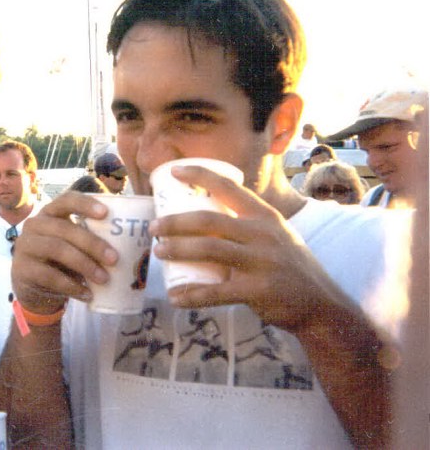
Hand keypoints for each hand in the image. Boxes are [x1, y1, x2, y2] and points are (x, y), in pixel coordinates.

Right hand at [11, 192, 118, 313]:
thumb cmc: (60, 262)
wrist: (34, 289)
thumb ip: (89, 239)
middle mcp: (35, 225)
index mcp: (50, 213)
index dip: (85, 204)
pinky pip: (49, 276)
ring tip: (104, 279)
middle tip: (114, 259)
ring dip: (84, 265)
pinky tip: (87, 294)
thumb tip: (129, 243)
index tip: (106, 213)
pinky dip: (71, 286)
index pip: (66, 200)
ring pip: (57, 249)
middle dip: (92, 243)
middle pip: (65, 229)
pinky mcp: (22, 269)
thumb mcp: (72, 245)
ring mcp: (25, 246)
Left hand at [150, 165, 347, 333]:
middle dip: (176, 222)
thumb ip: (247, 225)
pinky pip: (216, 292)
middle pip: (210, 220)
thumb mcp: (276, 236)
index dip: (201, 175)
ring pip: (209, 250)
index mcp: (266, 216)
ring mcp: (262, 262)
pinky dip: (192, 294)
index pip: (230, 187)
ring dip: (178, 251)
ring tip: (159, 253)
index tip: (175, 170)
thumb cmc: (290, 267)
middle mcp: (264, 234)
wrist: (321, 305)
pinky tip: (175, 296)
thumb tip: (205, 217)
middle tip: (154, 227)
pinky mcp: (258, 291)